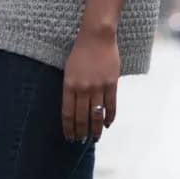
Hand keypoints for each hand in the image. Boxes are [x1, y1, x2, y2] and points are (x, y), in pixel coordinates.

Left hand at [62, 27, 119, 141]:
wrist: (96, 36)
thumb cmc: (80, 53)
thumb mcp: (68, 71)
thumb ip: (70, 90)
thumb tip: (73, 111)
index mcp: (69, 86)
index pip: (68, 114)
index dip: (69, 129)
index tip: (70, 138)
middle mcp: (83, 89)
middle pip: (81, 118)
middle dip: (81, 133)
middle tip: (82, 142)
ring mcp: (98, 87)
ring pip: (96, 115)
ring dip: (95, 130)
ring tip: (95, 138)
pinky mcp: (111, 84)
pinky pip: (111, 106)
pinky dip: (109, 118)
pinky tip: (106, 125)